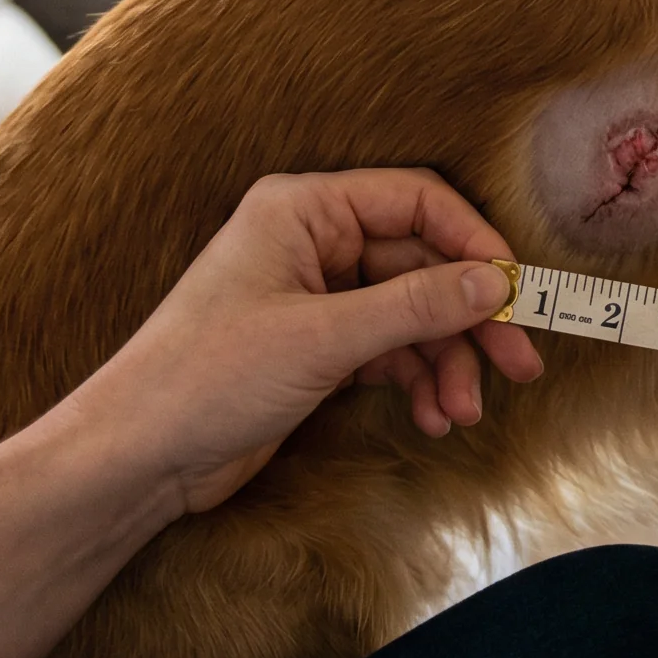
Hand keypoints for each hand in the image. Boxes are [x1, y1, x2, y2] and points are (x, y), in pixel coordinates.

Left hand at [69, 169, 545, 514]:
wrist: (138, 455)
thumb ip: (414, 307)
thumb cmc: (204, 378)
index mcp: (303, 209)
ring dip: (446, 362)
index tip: (514, 293)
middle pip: (422, 264)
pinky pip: (389, 351)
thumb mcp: (322, 339)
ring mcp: (315, 296)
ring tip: (463, 411)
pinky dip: (416, 382)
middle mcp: (312, 243)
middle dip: (468, 319)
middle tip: (519, 364)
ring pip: (411, 314)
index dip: (473, 244)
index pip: (416, 201)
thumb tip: (493, 283)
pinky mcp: (316, 347)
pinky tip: (432, 418)